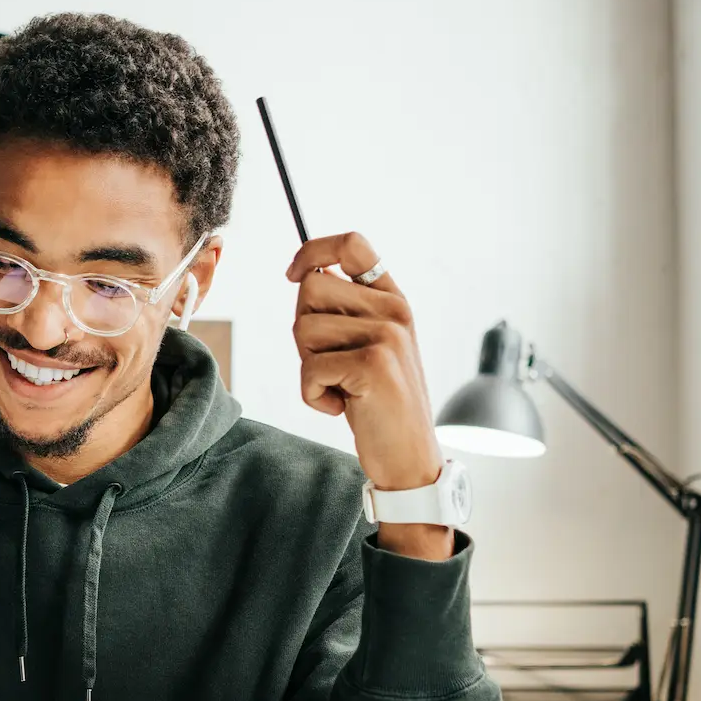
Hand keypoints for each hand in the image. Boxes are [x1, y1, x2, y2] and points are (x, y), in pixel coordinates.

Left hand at [287, 232, 451, 560]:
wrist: (409, 456)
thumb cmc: (378, 404)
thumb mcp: (369, 347)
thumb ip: (346, 311)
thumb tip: (302, 274)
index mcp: (392, 299)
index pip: (352, 244)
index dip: (312, 250)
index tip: (290, 273)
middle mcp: (394, 310)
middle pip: (311, 287)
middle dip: (302, 328)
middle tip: (328, 363)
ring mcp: (387, 335)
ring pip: (304, 327)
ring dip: (307, 365)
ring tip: (339, 386)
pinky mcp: (372, 364)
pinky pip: (309, 368)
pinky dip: (312, 395)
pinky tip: (340, 407)